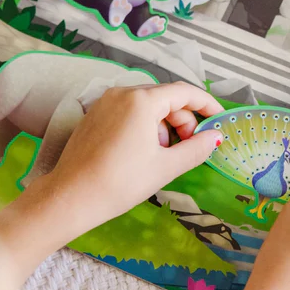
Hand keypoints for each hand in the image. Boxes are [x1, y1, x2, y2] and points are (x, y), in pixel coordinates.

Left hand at [0, 82, 222, 281]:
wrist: (70, 198)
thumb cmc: (121, 182)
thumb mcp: (165, 166)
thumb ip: (196, 148)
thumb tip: (216, 138)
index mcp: (142, 100)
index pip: (184, 92)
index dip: (206, 104)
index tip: (219, 120)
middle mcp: (123, 92)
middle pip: (166, 97)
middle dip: (184, 119)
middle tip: (191, 146)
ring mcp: (106, 102)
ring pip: (147, 105)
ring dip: (165, 124)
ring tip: (165, 153)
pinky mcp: (95, 114)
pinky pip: (129, 111)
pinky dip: (145, 125)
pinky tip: (145, 150)